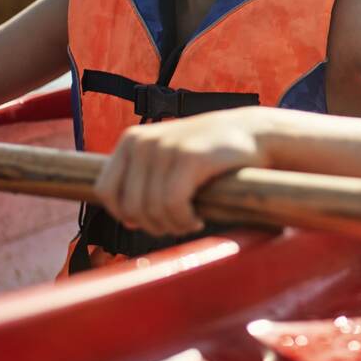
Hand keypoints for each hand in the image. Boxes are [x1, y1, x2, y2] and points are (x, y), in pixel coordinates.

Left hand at [94, 107, 267, 237]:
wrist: (254, 134)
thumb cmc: (210, 153)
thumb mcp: (168, 157)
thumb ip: (143, 182)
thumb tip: (126, 221)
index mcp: (131, 140)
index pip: (106, 192)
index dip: (126, 215)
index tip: (154, 218)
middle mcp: (143, 141)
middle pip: (130, 207)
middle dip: (153, 225)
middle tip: (178, 224)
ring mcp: (165, 147)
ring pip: (152, 210)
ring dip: (172, 226)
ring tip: (190, 222)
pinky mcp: (189, 158)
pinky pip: (173, 206)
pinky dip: (184, 221)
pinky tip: (197, 219)